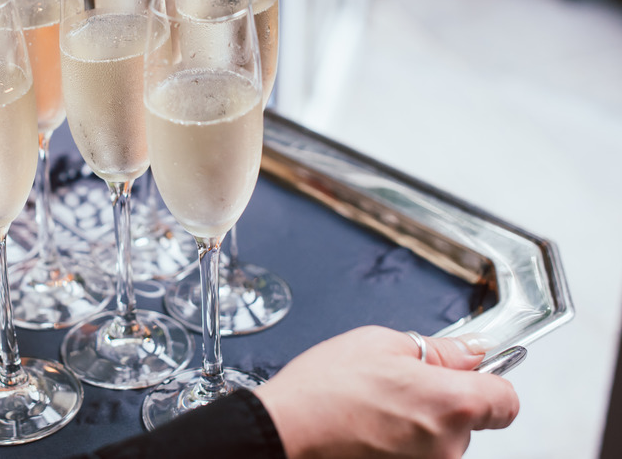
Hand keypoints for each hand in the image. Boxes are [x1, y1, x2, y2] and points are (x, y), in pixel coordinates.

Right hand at [254, 325, 518, 458]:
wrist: (284, 431)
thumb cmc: (324, 389)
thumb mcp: (381, 343)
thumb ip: (438, 349)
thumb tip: (470, 351)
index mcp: (453, 401)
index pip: (506, 399)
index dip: (491, 381)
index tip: (472, 373)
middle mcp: (449, 445)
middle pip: (469, 421)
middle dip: (442, 400)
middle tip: (399, 384)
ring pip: (440, 440)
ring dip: (419, 425)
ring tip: (375, 407)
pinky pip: (417, 455)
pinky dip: (400, 444)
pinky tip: (369, 429)